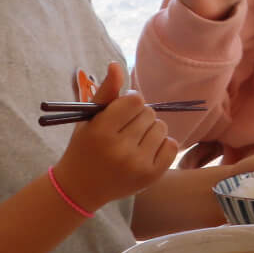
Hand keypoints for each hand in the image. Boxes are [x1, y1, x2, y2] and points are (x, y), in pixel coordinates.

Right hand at [53, 62, 177, 211]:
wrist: (81, 188)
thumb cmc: (85, 147)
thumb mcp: (90, 119)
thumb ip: (106, 92)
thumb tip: (117, 65)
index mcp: (102, 131)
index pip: (135, 100)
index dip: (130, 102)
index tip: (122, 111)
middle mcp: (120, 149)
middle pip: (149, 113)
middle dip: (139, 116)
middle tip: (125, 129)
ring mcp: (138, 164)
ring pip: (162, 127)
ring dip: (151, 129)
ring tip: (134, 139)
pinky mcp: (152, 175)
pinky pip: (172, 145)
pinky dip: (162, 144)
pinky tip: (145, 150)